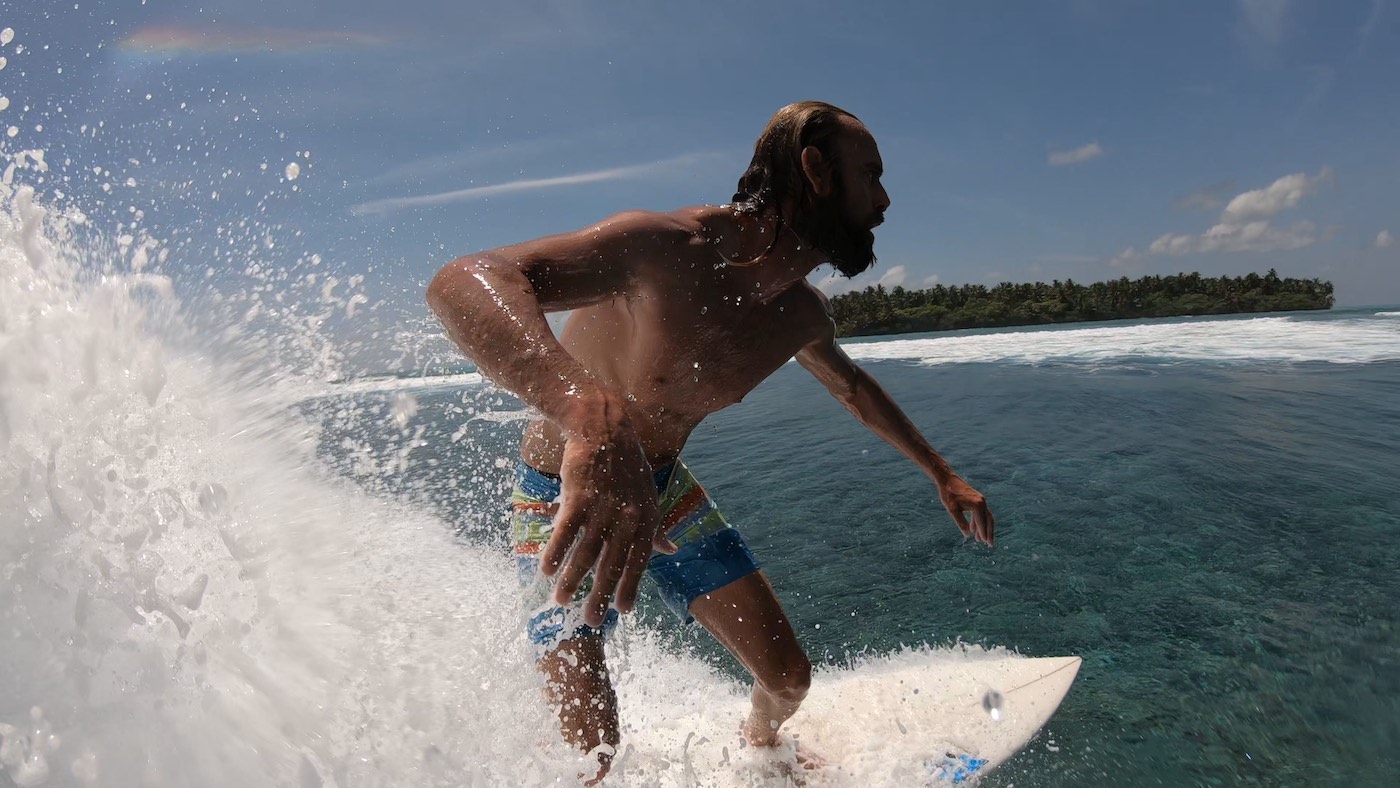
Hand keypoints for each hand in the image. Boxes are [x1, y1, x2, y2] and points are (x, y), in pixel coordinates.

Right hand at [539, 431, 677, 626]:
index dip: (631, 586)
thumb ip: (656, 528)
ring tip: (561, 600)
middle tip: (591, 620)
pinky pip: (565, 531)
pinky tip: (546, 570)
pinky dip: (555, 552)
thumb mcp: (649, 496)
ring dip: (572, 579)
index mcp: (646, 518)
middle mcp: (627, 516)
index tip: (623, 611)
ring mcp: (603, 507)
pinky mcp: (579, 496)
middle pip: (612, 564)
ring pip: (585, 552)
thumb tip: (672, 550)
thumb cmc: (626, 465)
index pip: (639, 560)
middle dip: (600, 595)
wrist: (603, 428)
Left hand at [939, 473, 994, 546]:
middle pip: (988, 520)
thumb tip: (968, 535)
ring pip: (986, 517)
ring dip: (984, 529)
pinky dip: (978, 522)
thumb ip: (961, 522)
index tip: (986, 543)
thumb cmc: (949, 494)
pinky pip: (981, 513)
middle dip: (989, 533)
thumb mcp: (953, 510)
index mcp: (978, 504)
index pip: (982, 522)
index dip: (984, 533)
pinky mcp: (977, 500)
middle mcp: (982, 502)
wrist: (947, 480)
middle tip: (989, 545)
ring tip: (980, 540)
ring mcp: (980, 500)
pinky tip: (973, 529)